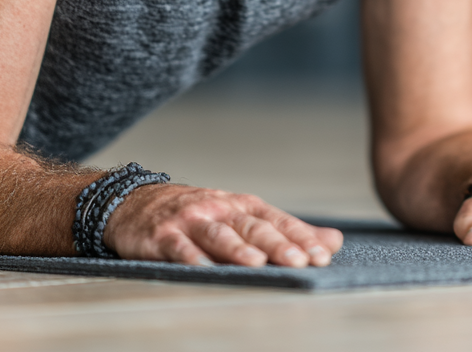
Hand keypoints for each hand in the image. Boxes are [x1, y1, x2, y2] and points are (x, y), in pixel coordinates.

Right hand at [104, 183, 343, 266]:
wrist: (137, 203)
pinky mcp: (162, 236)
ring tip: (257, 262)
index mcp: (243, 206)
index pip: (277, 220)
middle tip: (301, 261)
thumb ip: (287, 231)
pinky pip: (178, 247)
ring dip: (238, 249)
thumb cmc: (199, 215)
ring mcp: (191, 221)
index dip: (301, 237)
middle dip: (278, 245)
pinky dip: (191, 257)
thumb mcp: (243, 216)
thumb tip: (334, 241)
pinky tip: (203, 268)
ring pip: (219, 234)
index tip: (324, 254)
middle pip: (253, 227)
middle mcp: (220, 209)